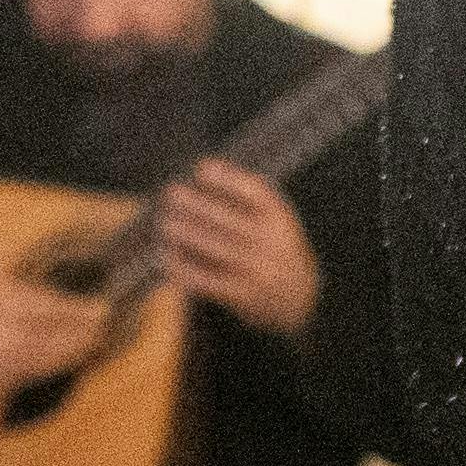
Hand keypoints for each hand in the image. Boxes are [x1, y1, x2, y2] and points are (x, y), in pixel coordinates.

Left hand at [149, 163, 318, 340]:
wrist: (298, 296)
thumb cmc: (273, 247)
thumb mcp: (274, 220)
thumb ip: (247, 200)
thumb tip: (201, 173)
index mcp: (279, 218)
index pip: (255, 193)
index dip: (228, 179)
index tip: (201, 168)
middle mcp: (272, 242)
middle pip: (230, 220)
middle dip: (198, 205)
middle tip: (172, 193)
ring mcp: (259, 270)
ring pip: (217, 249)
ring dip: (187, 235)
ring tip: (166, 223)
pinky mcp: (244, 296)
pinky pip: (210, 281)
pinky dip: (187, 270)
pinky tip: (169, 260)